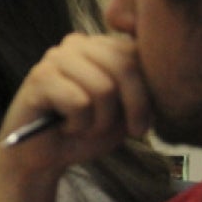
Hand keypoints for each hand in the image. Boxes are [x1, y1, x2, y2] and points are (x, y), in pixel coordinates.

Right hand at [0, 34, 152, 172]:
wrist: (40, 158)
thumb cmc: (83, 133)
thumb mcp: (124, 112)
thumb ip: (141, 91)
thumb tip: (163, 81)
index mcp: (100, 45)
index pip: (138, 55)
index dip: (146, 95)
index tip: (140, 126)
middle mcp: (77, 43)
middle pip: (124, 66)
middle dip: (131, 107)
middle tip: (125, 132)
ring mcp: (55, 58)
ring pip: (103, 87)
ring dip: (100, 121)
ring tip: (85, 129)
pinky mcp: (39, 78)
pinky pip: (78, 102)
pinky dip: (78, 125)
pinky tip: (65, 128)